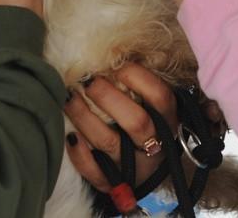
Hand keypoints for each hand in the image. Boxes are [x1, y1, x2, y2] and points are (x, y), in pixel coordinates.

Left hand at [64, 64, 179, 195]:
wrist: (148, 174)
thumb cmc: (148, 128)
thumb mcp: (155, 109)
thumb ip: (142, 87)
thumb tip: (115, 54)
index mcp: (168, 121)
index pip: (160, 97)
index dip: (138, 77)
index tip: (116, 64)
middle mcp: (155, 145)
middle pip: (136, 121)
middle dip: (107, 96)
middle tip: (87, 79)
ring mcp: (133, 167)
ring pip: (108, 142)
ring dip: (84, 117)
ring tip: (68, 97)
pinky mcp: (113, 183)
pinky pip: (95, 172)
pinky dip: (81, 155)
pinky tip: (70, 136)